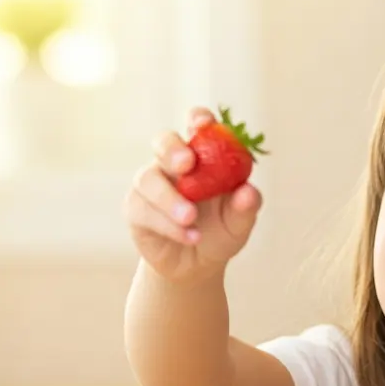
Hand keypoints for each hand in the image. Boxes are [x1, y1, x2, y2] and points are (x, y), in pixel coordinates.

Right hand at [125, 107, 262, 283]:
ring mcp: (150, 185)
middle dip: (172, 149)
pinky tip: (190, 236)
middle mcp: (172, 165)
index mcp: (202, 157)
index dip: (198, 119)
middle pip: (162, 141)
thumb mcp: (238, 224)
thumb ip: (245, 207)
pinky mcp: (135, 209)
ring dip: (169, 198)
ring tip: (190, 218)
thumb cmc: (220, 233)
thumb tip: (249, 192)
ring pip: (148, 179)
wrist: (197, 266)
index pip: (196, 127)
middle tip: (187, 165)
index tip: (204, 123)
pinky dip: (167, 225)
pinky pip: (143, 209)